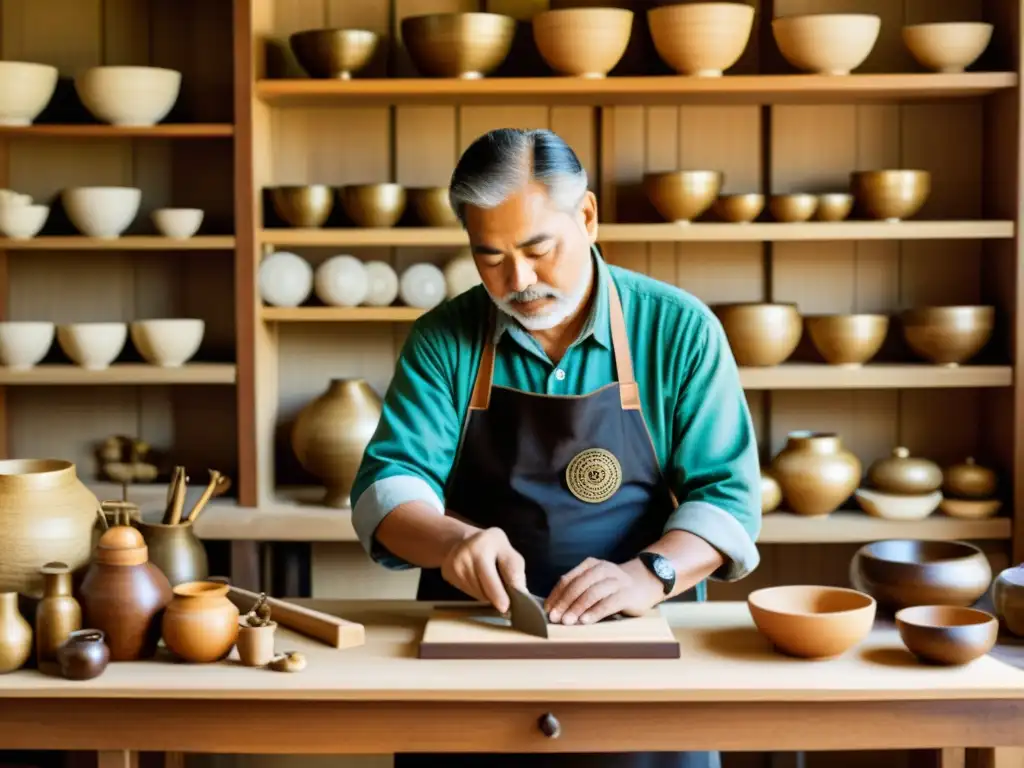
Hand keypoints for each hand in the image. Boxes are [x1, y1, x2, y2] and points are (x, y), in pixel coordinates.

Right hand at [440, 526, 525, 612]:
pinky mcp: (446, 573)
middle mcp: (464, 554)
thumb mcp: (508, 552)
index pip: (490, 575)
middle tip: (504, 601)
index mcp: (482, 545)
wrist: (464, 540)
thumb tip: (520, 592)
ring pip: (476, 593)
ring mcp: (453, 564)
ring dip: (487, 595)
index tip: (504, 607)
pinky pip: (467, 592)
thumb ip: (515, 571)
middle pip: (483, 588)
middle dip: (496, 596)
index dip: (498, 593)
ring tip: (490, 583)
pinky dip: (477, 592)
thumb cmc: (492, 547)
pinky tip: (479, 582)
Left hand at [545, 558, 663, 624]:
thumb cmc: (613, 586)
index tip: (547, 610)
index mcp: (590, 565)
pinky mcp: (627, 594)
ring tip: (567, 622)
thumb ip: (578, 589)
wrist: (645, 582)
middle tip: (555, 618)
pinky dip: (595, 612)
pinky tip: (585, 621)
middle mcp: (602, 569)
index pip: (568, 579)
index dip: (556, 595)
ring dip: (577, 608)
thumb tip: (554, 608)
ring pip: (592, 593)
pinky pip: (608, 603)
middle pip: (578, 585)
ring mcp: (616, 581)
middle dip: (564, 603)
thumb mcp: (595, 581)